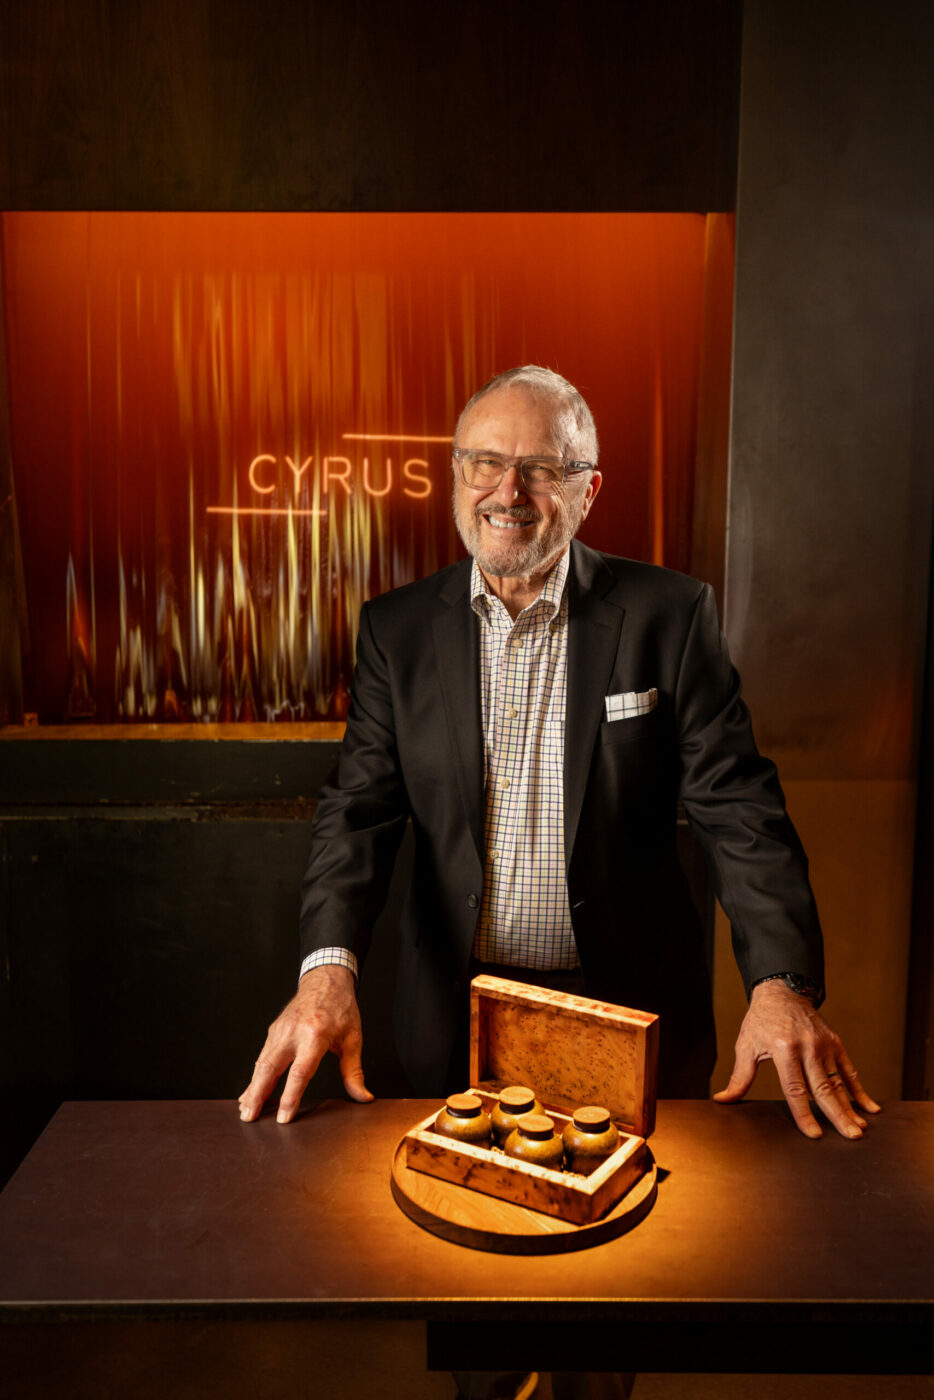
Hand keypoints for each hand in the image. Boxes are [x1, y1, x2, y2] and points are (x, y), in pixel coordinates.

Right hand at [238, 964, 372, 1123]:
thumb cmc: (341, 1008)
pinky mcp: (274, 1030)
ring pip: (261, 1063)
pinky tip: (251, 1091)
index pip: (300, 1072)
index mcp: (316, 1035)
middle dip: (257, 1095)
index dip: (290, 1097)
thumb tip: (363, 1097)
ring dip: (252, 1088)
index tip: (283, 1118)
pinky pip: (262, 1056)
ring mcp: (280, 1030)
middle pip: (269, 1068)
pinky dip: (255, 1075)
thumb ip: (354, 1071)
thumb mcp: (353, 1039)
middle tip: (249, 1118)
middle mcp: (293, 1032)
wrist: (326, 979)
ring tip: (246, 1110)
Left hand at [713, 979, 880, 1138]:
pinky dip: (860, 1090)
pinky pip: (849, 1070)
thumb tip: (723, 1100)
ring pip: (839, 1082)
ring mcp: (824, 1045)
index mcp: (784, 1049)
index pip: (795, 1089)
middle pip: (823, 1088)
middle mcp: (807, 1048)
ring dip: (851, 1107)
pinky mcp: (835, 1043)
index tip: (814, 1134)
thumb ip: (739, 1076)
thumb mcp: (746, 1045)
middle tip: (850, 1137)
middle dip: (837, 1115)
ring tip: (860, 1128)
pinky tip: (870, 1107)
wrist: (782, 991)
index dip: (804, 1113)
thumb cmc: (761, 1020)